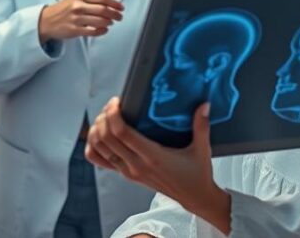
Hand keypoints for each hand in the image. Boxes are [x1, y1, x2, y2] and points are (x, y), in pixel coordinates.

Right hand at [37, 0, 124, 42]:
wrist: (46, 20)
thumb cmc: (63, 8)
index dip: (115, 3)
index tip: (121, 7)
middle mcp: (78, 6)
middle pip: (103, 10)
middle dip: (115, 14)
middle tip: (120, 17)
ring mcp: (76, 19)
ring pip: (100, 21)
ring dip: (109, 22)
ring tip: (112, 22)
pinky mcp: (74, 30)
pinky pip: (93, 32)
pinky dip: (102, 31)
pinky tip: (105, 30)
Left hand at [85, 98, 230, 234]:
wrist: (194, 198)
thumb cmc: (197, 174)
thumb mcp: (202, 149)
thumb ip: (201, 125)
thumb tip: (204, 104)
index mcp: (153, 156)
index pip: (122, 133)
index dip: (114, 114)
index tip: (117, 101)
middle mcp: (137, 165)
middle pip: (107, 138)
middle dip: (103, 117)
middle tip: (112, 105)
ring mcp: (129, 172)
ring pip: (100, 148)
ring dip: (97, 130)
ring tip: (106, 116)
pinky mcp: (127, 175)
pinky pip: (101, 161)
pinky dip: (95, 147)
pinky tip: (102, 135)